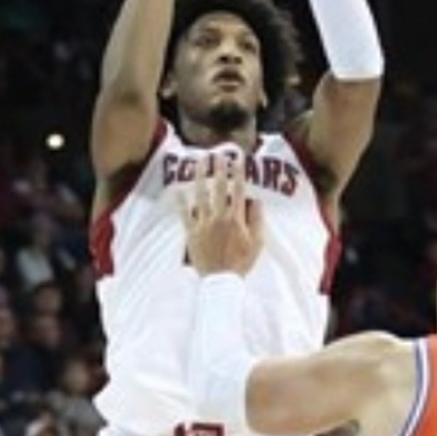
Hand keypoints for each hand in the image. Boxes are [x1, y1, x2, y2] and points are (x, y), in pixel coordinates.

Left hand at [184, 151, 263, 275]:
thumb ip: (257, 220)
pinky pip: (185, 214)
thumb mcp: (257, 243)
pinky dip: (182, 202)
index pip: (238, 191)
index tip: (238, 160)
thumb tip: (256, 200)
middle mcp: (219, 218)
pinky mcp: (191, 233)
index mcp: (236, 219)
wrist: (220, 281)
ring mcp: (203, 224)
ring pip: (201, 196)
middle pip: (219, 188)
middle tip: (218, 155)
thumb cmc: (241, 263)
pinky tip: (179, 190)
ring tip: (199, 163)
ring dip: (200, 177)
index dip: (239, 173)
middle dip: (219, 170)